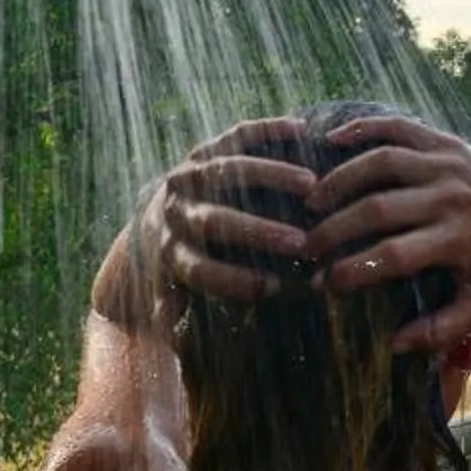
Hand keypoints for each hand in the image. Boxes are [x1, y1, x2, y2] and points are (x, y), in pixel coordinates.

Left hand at [98, 118, 317, 326]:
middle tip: (299, 243)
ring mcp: (191, 173)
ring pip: (227, 171)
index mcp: (172, 250)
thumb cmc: (186, 261)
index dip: (235, 280)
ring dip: (271, 177)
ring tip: (311, 187)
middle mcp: (177, 210)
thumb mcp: (173, 291)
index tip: (274, 288)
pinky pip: (238, 134)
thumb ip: (174, 312)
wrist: (159, 216)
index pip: (199, 269)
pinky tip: (301, 131)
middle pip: (213, 220)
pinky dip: (269, 130)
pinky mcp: (209, 145)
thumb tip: (175, 339)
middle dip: (257, 232)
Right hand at [304, 114, 470, 351]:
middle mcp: (448, 199)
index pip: (393, 255)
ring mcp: (446, 164)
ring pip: (382, 162)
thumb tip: (395, 344)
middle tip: (305, 245)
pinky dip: (364, 128)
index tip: (323, 283)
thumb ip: (442, 329)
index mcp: (456, 240)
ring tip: (311, 200)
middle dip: (335, 229)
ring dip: (340, 179)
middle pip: (379, 209)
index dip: (353, 269)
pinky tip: (332, 139)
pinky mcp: (444, 142)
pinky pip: (399, 127)